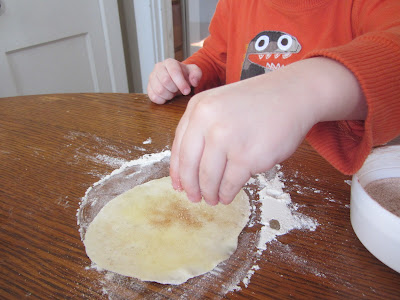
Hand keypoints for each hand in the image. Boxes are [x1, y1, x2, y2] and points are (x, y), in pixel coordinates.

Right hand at [147, 58, 201, 103]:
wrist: (176, 80)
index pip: (174, 72)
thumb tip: (193, 81)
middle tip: (178, 91)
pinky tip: (167, 97)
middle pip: (165, 80)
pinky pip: (153, 97)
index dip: (181, 83)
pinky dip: (162, 100)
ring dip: (169, 95)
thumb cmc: (185, 76)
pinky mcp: (149, 87)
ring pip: (159, 90)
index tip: (187, 91)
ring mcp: (152, 77)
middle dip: (174, 89)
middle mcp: (158, 67)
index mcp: (170, 62)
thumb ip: (196, 74)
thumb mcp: (194, 72)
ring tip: (173, 94)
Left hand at [170, 58, 365, 204]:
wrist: (293, 94)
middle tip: (193, 198)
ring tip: (212, 199)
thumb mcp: (220, 104)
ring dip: (209, 194)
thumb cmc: (258, 102)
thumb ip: (202, 129)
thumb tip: (188, 168)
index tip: (178, 185)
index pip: (179, 147)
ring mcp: (228, 139)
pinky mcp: (248, 156)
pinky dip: (227, 194)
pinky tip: (227, 196)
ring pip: (209, 178)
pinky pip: (230, 184)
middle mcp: (209, 122)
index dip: (177, 171)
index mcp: (198, 108)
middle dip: (191, 187)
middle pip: (190, 165)